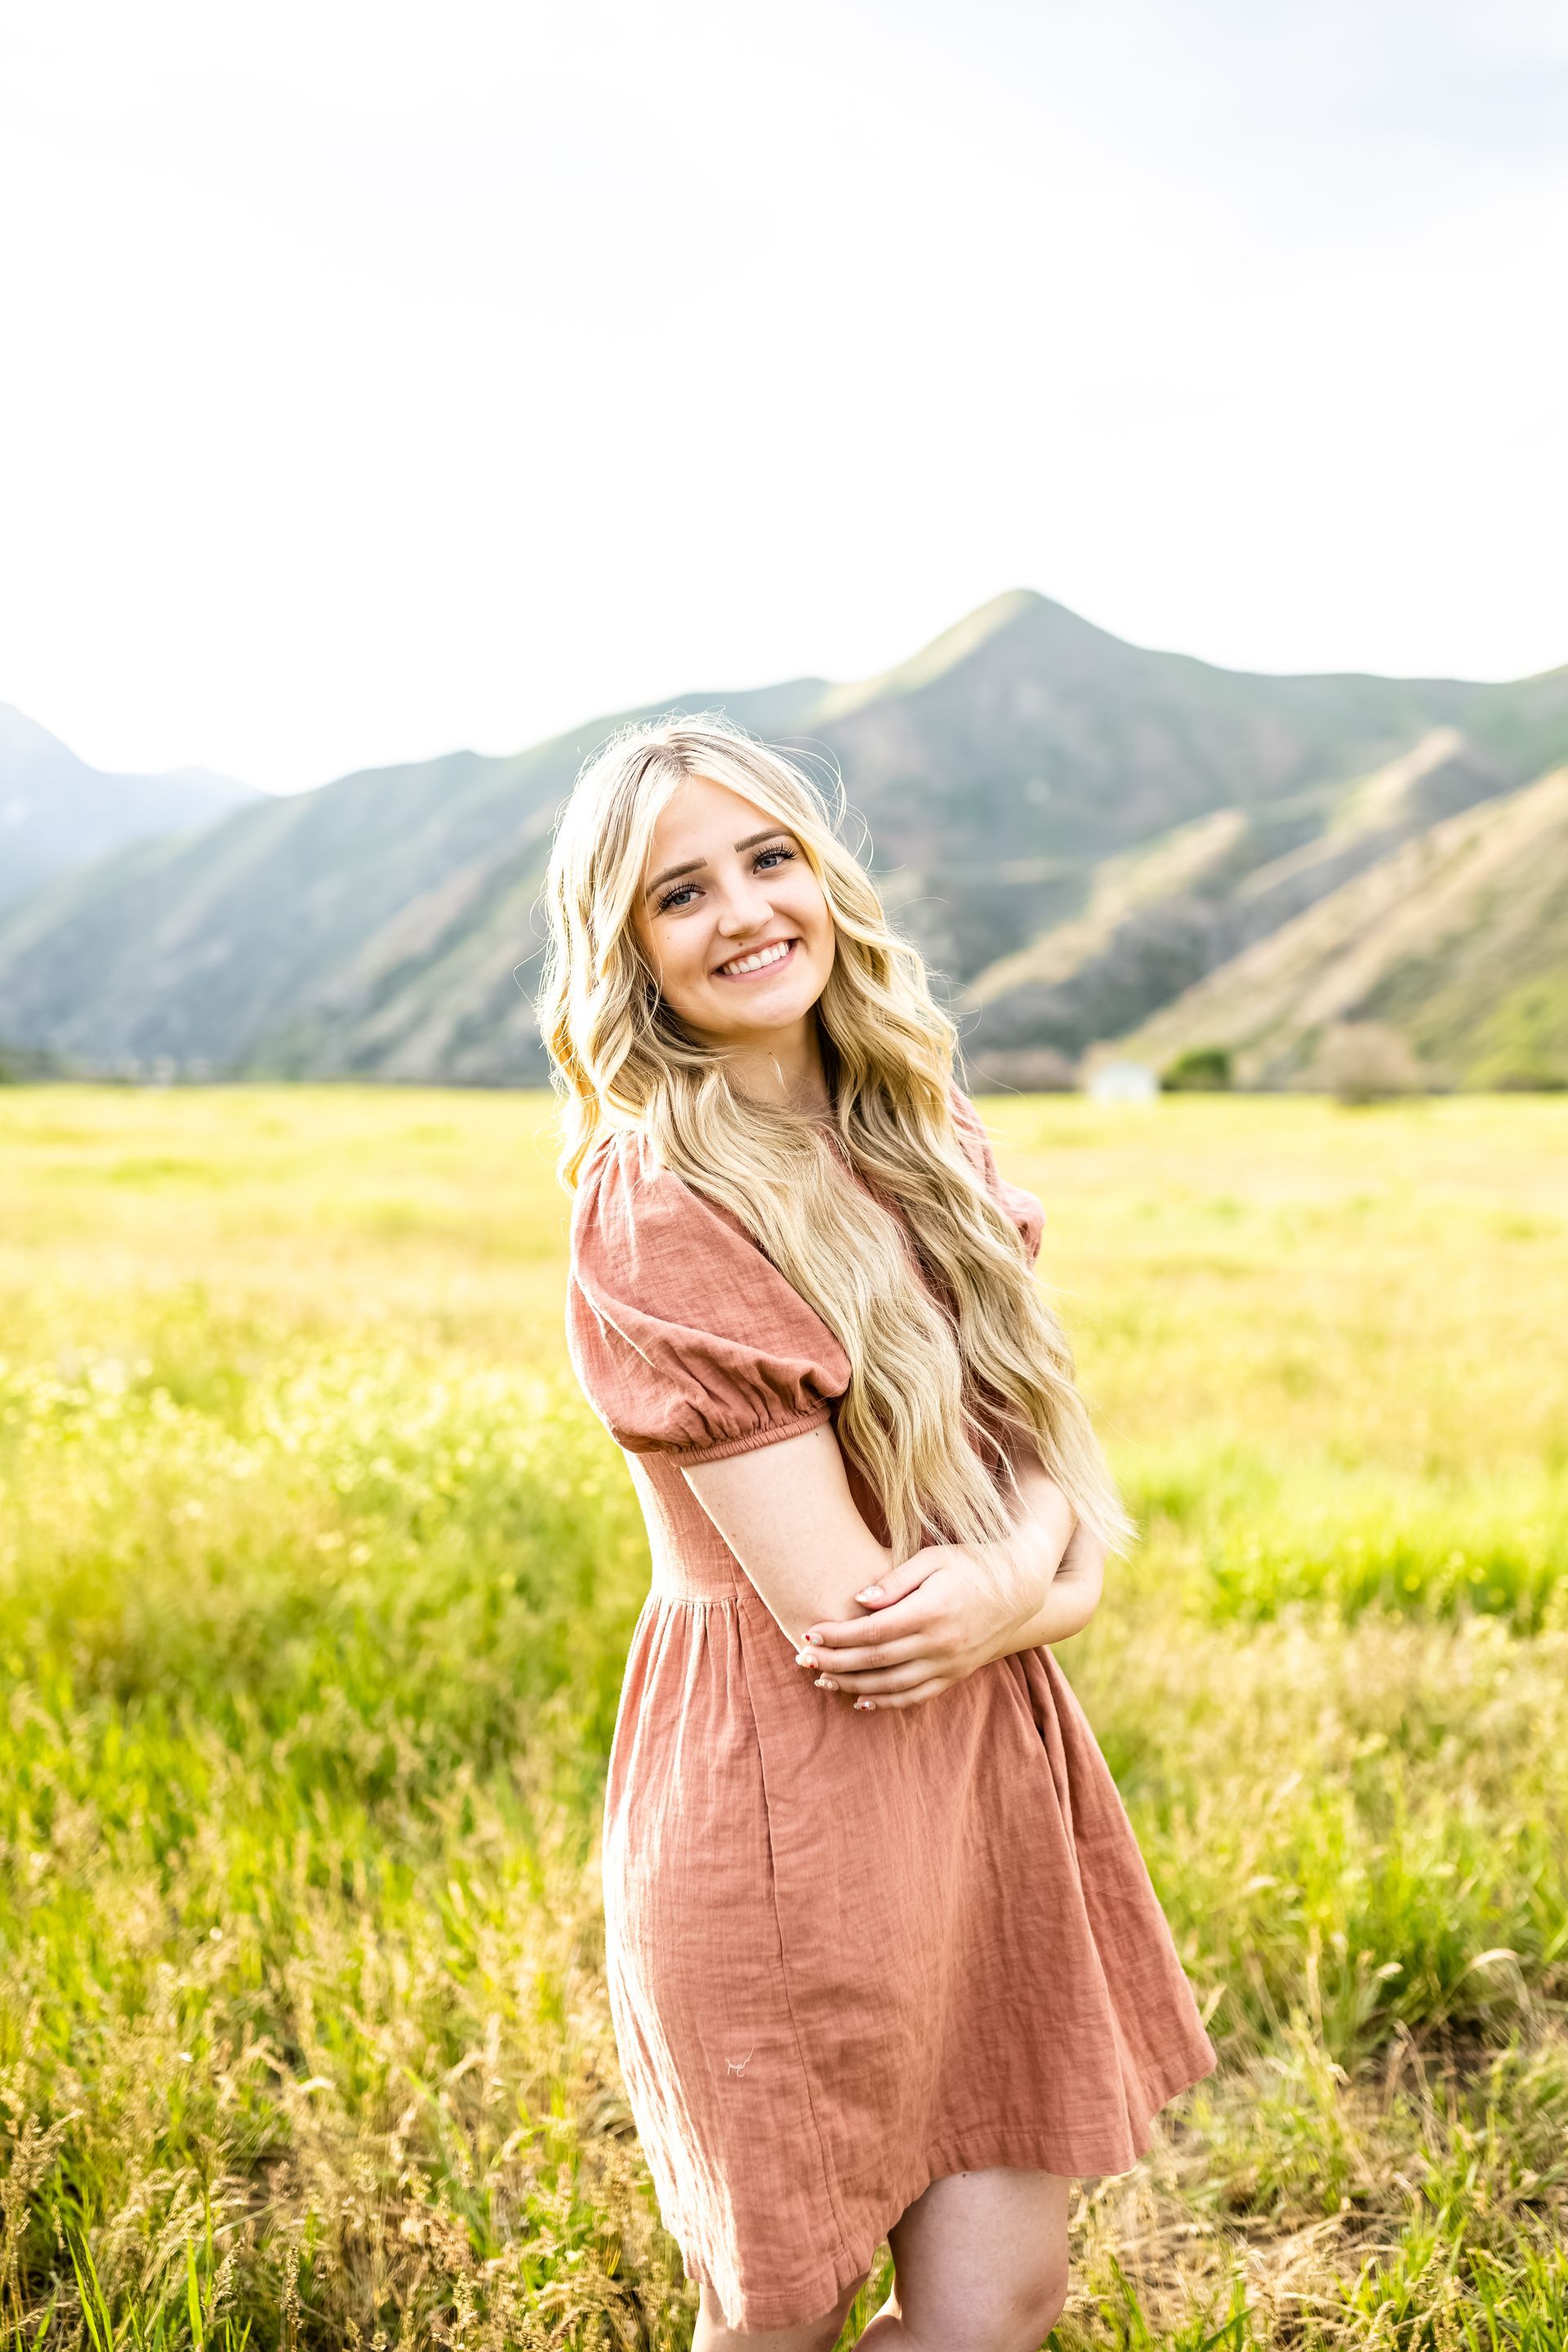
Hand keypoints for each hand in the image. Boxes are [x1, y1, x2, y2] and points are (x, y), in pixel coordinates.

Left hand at [792, 1541, 1045, 1712]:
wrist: (1020, 1588)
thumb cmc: (971, 1563)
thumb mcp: (934, 1558)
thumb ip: (895, 1580)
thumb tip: (859, 1600)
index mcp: (931, 1611)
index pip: (873, 1632)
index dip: (838, 1636)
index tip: (809, 1633)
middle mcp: (941, 1644)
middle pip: (876, 1662)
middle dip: (835, 1663)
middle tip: (801, 1659)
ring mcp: (950, 1664)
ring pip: (892, 1686)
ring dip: (853, 1686)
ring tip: (821, 1680)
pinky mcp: (956, 1675)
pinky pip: (916, 1697)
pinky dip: (886, 1702)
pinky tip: (860, 1699)